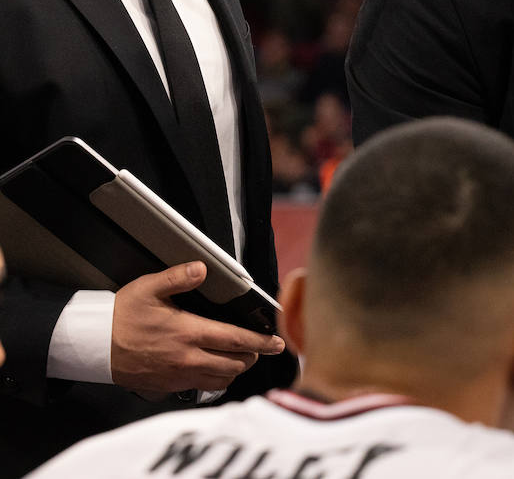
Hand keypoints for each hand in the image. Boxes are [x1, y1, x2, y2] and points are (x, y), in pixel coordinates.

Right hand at [111, 262, 285, 393]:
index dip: (262, 342)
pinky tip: (213, 369)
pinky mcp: (167, 387)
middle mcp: (187, 358)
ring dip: (235, 369)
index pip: (236, 340)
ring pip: (220, 380)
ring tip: (240, 358)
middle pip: (234, 363)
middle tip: (259, 347)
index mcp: (189, 332)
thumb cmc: (121, 315)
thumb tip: (202, 268)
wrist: (92, 345)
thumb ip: (178, 277)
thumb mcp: (148, 288)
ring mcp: (178, 375)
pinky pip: (200, 388)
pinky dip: (214, 380)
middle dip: (252, 355)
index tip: (279, 343)